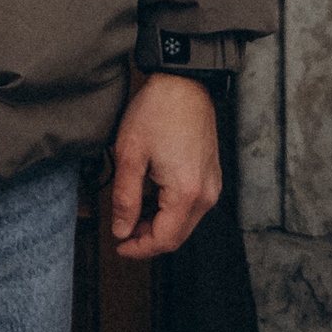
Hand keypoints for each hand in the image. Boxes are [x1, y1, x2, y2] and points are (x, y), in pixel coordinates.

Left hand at [110, 72, 220, 259]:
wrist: (184, 83)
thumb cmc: (158, 112)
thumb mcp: (130, 154)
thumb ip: (125, 197)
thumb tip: (121, 230)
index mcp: (187, 194)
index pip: (165, 240)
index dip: (140, 248)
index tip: (119, 245)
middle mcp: (206, 196)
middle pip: (177, 236)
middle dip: (148, 238)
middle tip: (122, 230)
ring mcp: (212, 187)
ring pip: (184, 223)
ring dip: (158, 224)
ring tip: (132, 210)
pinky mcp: (211, 177)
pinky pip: (191, 206)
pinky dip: (170, 209)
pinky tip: (150, 195)